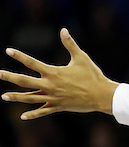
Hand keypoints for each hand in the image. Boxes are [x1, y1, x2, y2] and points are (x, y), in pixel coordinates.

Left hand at [1, 29, 117, 118]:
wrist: (102, 95)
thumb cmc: (93, 75)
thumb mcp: (81, 58)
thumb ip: (70, 44)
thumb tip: (63, 30)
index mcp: (54, 73)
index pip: (32, 62)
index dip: (19, 56)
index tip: (8, 51)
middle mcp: (50, 85)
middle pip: (25, 81)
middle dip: (9, 77)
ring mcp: (53, 97)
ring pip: (30, 98)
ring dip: (16, 97)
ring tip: (4, 96)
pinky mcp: (59, 106)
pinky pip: (43, 111)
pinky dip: (33, 114)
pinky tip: (22, 116)